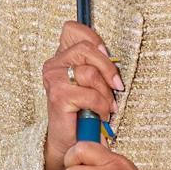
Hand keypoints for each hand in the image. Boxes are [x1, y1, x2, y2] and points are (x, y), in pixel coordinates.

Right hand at [41, 21, 121, 169]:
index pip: (73, 29)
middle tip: (116, 86)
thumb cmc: (83, 110)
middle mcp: (53, 64)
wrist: (69, 140)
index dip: (94, 39)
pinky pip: (90, 94)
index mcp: (61, 56)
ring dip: (105, 92)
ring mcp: (53, 79)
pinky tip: (100, 114)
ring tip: (106, 105)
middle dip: (107, 69)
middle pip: (86, 49)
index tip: (107, 56)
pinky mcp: (59, 95)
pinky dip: (101, 106)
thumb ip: (96, 63)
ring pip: (90, 73)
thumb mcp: (92, 81)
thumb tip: (109, 54)